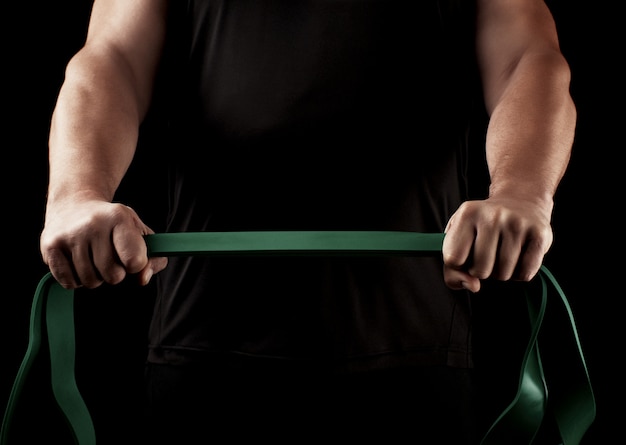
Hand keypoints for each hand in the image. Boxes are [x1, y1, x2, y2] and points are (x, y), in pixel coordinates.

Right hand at [40, 199, 167, 288]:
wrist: (74, 204)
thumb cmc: (114, 225)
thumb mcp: (140, 233)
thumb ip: (154, 259)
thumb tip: (142, 278)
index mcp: (119, 217)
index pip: (135, 261)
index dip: (135, 265)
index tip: (131, 256)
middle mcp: (93, 224)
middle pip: (113, 276)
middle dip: (115, 273)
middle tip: (109, 257)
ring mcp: (70, 235)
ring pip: (90, 281)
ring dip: (95, 276)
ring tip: (92, 257)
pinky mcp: (50, 245)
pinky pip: (69, 282)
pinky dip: (76, 279)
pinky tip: (77, 261)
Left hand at [442, 196, 553, 292]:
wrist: (521, 201)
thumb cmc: (484, 225)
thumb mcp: (460, 235)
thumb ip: (452, 267)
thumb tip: (472, 286)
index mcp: (467, 213)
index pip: (453, 259)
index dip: (459, 265)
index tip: (466, 256)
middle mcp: (492, 216)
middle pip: (480, 270)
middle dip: (482, 271)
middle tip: (488, 255)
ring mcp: (517, 224)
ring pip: (503, 275)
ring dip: (502, 272)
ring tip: (503, 253)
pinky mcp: (539, 234)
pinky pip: (525, 274)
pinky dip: (520, 273)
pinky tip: (519, 256)